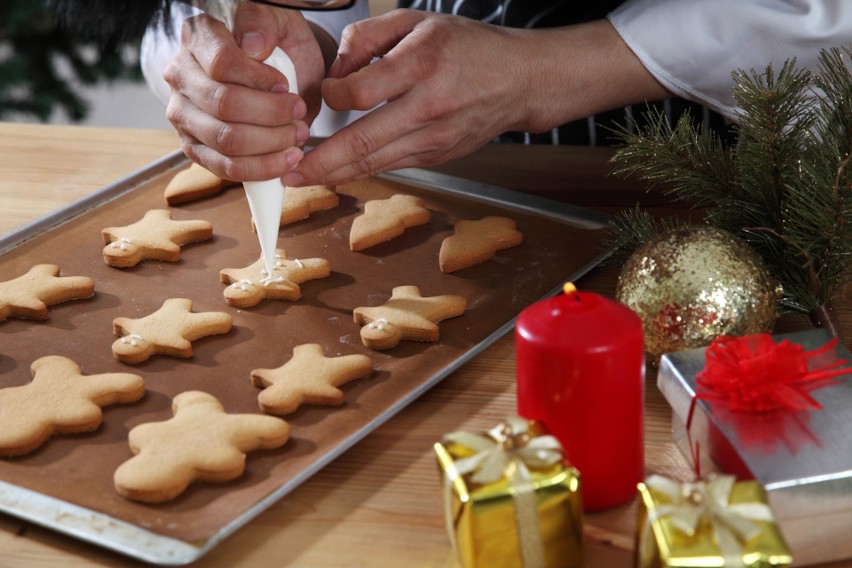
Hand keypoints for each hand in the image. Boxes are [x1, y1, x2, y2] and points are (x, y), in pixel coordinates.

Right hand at [163, 2, 325, 180]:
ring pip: (226, 140)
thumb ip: (263, 22)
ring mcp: (183, 114)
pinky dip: (261, 169)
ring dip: (271, 144)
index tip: (286, 87)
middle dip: (272, 116)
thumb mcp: (278, 22)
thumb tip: (253, 46)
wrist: (280, 72)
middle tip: (300, 116)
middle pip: (224, 105)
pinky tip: (286, 161)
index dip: (260, 81)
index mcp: (198, 38)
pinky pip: (225, 167)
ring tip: (297, 138)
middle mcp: (181, 75)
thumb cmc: (277, 47)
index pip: (223, 64)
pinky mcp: (194, 146)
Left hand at [284, 9, 533, 185]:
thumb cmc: (470, 48)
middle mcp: (429, 107)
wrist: (520, 81)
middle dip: (321, 162)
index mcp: (422, 65)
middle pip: (364, 142)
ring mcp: (434, 138)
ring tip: (303, 178)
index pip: (360, 93)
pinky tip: (339, 171)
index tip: (324, 93)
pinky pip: (391, 165)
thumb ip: (369, 36)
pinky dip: (362, 169)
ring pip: (376, 162)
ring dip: (336, 173)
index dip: (331, 96)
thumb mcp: (419, 21)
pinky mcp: (437, 156)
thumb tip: (336, 71)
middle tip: (288, 172)